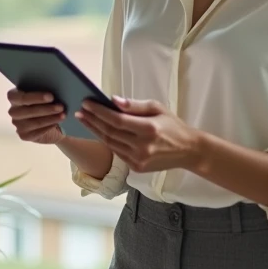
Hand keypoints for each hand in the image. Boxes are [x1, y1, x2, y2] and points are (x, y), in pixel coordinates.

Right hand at [6, 89, 65, 144]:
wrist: (53, 124)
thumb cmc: (48, 104)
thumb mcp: (46, 95)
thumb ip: (48, 92)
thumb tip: (60, 93)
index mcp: (15, 95)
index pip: (16, 96)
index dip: (34, 96)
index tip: (51, 96)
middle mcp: (14, 110)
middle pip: (26, 110)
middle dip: (45, 108)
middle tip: (60, 107)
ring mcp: (17, 124)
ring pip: (33, 122)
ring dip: (50, 118)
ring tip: (63, 115)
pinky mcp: (24, 135)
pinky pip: (36, 132)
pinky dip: (48, 127)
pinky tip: (57, 123)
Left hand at [77, 98, 202, 172]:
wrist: (188, 150)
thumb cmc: (173, 125)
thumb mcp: (157, 108)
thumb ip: (134, 105)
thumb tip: (112, 100)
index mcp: (148, 129)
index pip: (116, 120)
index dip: (99, 112)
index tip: (86, 103)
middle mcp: (142, 146)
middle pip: (110, 132)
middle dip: (92, 120)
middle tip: (80, 111)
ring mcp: (138, 159)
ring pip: (110, 143)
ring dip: (95, 131)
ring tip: (85, 120)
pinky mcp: (137, 168)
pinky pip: (117, 152)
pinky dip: (107, 141)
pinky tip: (99, 131)